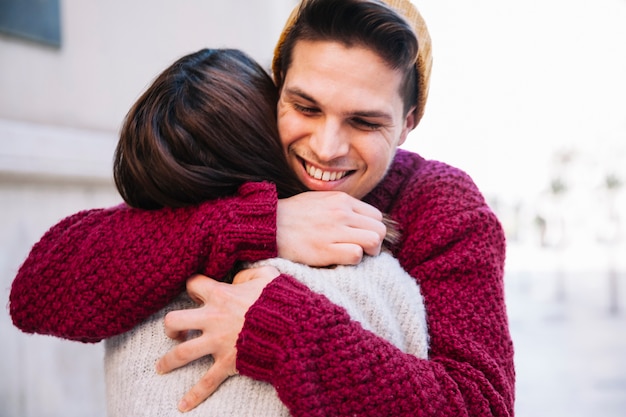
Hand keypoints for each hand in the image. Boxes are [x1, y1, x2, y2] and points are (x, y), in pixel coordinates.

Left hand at [155, 268, 278, 412]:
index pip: (193, 284)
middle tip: (174, 331)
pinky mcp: (227, 363)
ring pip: (182, 353)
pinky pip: (206, 382)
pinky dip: (194, 395)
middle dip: (171, 327)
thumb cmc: (281, 301)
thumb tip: (237, 280)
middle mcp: (213, 318)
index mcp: (221, 295)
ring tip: (162, 366)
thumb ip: (248, 274)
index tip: (196, 294)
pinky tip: (183, 405)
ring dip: (169, 361)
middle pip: (175, 320)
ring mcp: (217, 342)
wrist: (292, 329)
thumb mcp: (268, 276)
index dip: (193, 287)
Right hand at [277, 191, 385, 265]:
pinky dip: (354, 260)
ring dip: (369, 252)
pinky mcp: (325, 250)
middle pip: (379, 229)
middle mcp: (341, 213)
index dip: (373, 229)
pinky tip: (342, 259)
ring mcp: (334, 231)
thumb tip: (359, 217)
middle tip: (364, 250)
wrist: (268, 225)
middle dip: (376, 242)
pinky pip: (356, 255)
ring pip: (373, 241)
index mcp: (342, 200)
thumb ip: (341, 205)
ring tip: (357, 255)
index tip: (363, 237)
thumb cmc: (293, 215)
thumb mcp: (320, 199)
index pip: (376, 216)